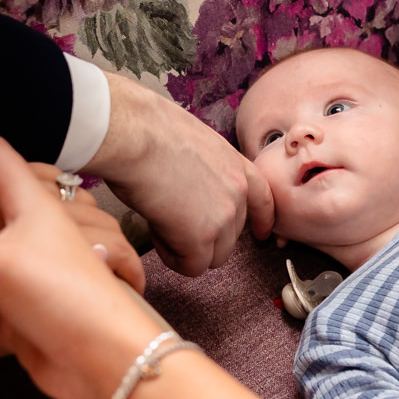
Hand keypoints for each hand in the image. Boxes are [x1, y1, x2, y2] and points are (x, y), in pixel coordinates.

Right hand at [89, 72, 274, 276]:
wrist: (135, 137)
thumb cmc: (147, 131)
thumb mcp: (192, 143)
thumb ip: (204, 170)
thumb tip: (191, 188)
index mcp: (235, 165)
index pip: (263, 200)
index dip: (261, 220)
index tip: (260, 233)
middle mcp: (236, 192)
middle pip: (232, 237)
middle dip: (203, 236)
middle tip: (172, 220)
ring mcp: (222, 217)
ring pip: (213, 257)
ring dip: (187, 249)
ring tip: (160, 225)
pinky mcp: (200, 239)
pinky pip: (192, 267)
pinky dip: (172, 257)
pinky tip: (156, 234)